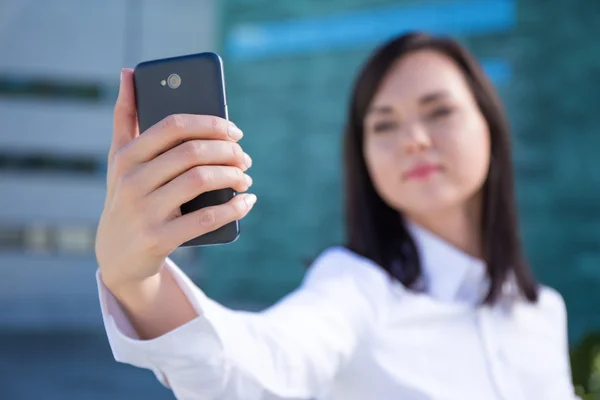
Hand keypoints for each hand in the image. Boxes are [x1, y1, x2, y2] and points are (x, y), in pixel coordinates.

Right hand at [95, 68, 255, 294]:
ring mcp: (144, 211)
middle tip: (245, 158)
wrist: (116, 256)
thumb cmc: (126, 197)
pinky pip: (205, 219)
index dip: (211, 124)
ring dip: (233, 176)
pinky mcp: (158, 239)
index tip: (235, 132)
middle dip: (228, 152)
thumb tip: (129, 72)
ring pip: (200, 181)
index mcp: (127, 156)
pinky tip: (247, 202)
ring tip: (245, 178)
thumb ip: (126, 117)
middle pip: (192, 152)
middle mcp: (132, 180)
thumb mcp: (119, 159)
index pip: (174, 126)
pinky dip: (233, 208)